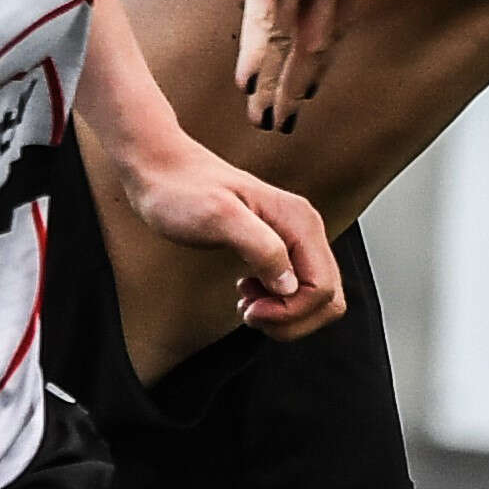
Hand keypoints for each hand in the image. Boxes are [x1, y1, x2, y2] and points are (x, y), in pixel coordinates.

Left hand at [115, 138, 344, 340]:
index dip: (292, 312)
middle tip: (250, 313)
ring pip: (314, 296)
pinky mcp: (277, 246)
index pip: (323, 289)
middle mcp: (304, 229)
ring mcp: (292, 238)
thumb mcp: (218, 218)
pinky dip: (276, 303)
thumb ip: (261, 248)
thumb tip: (289, 285)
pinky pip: (296, 288)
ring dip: (284, 314)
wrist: (160, 170)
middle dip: (292, 318)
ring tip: (247, 303)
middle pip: (327, 298)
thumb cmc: (182, 190)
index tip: (250, 311)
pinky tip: (247, 292)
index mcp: (299, 222)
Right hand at [219, 0, 370, 128]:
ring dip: (272, 82)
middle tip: (279, 125)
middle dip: (294, 89)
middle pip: (315, 45)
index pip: (334, 30)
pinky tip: (246, 81)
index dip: (315, 69)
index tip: (300, 98)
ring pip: (289, 37)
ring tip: (260, 117)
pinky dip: (255, 50)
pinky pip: (263, 13)